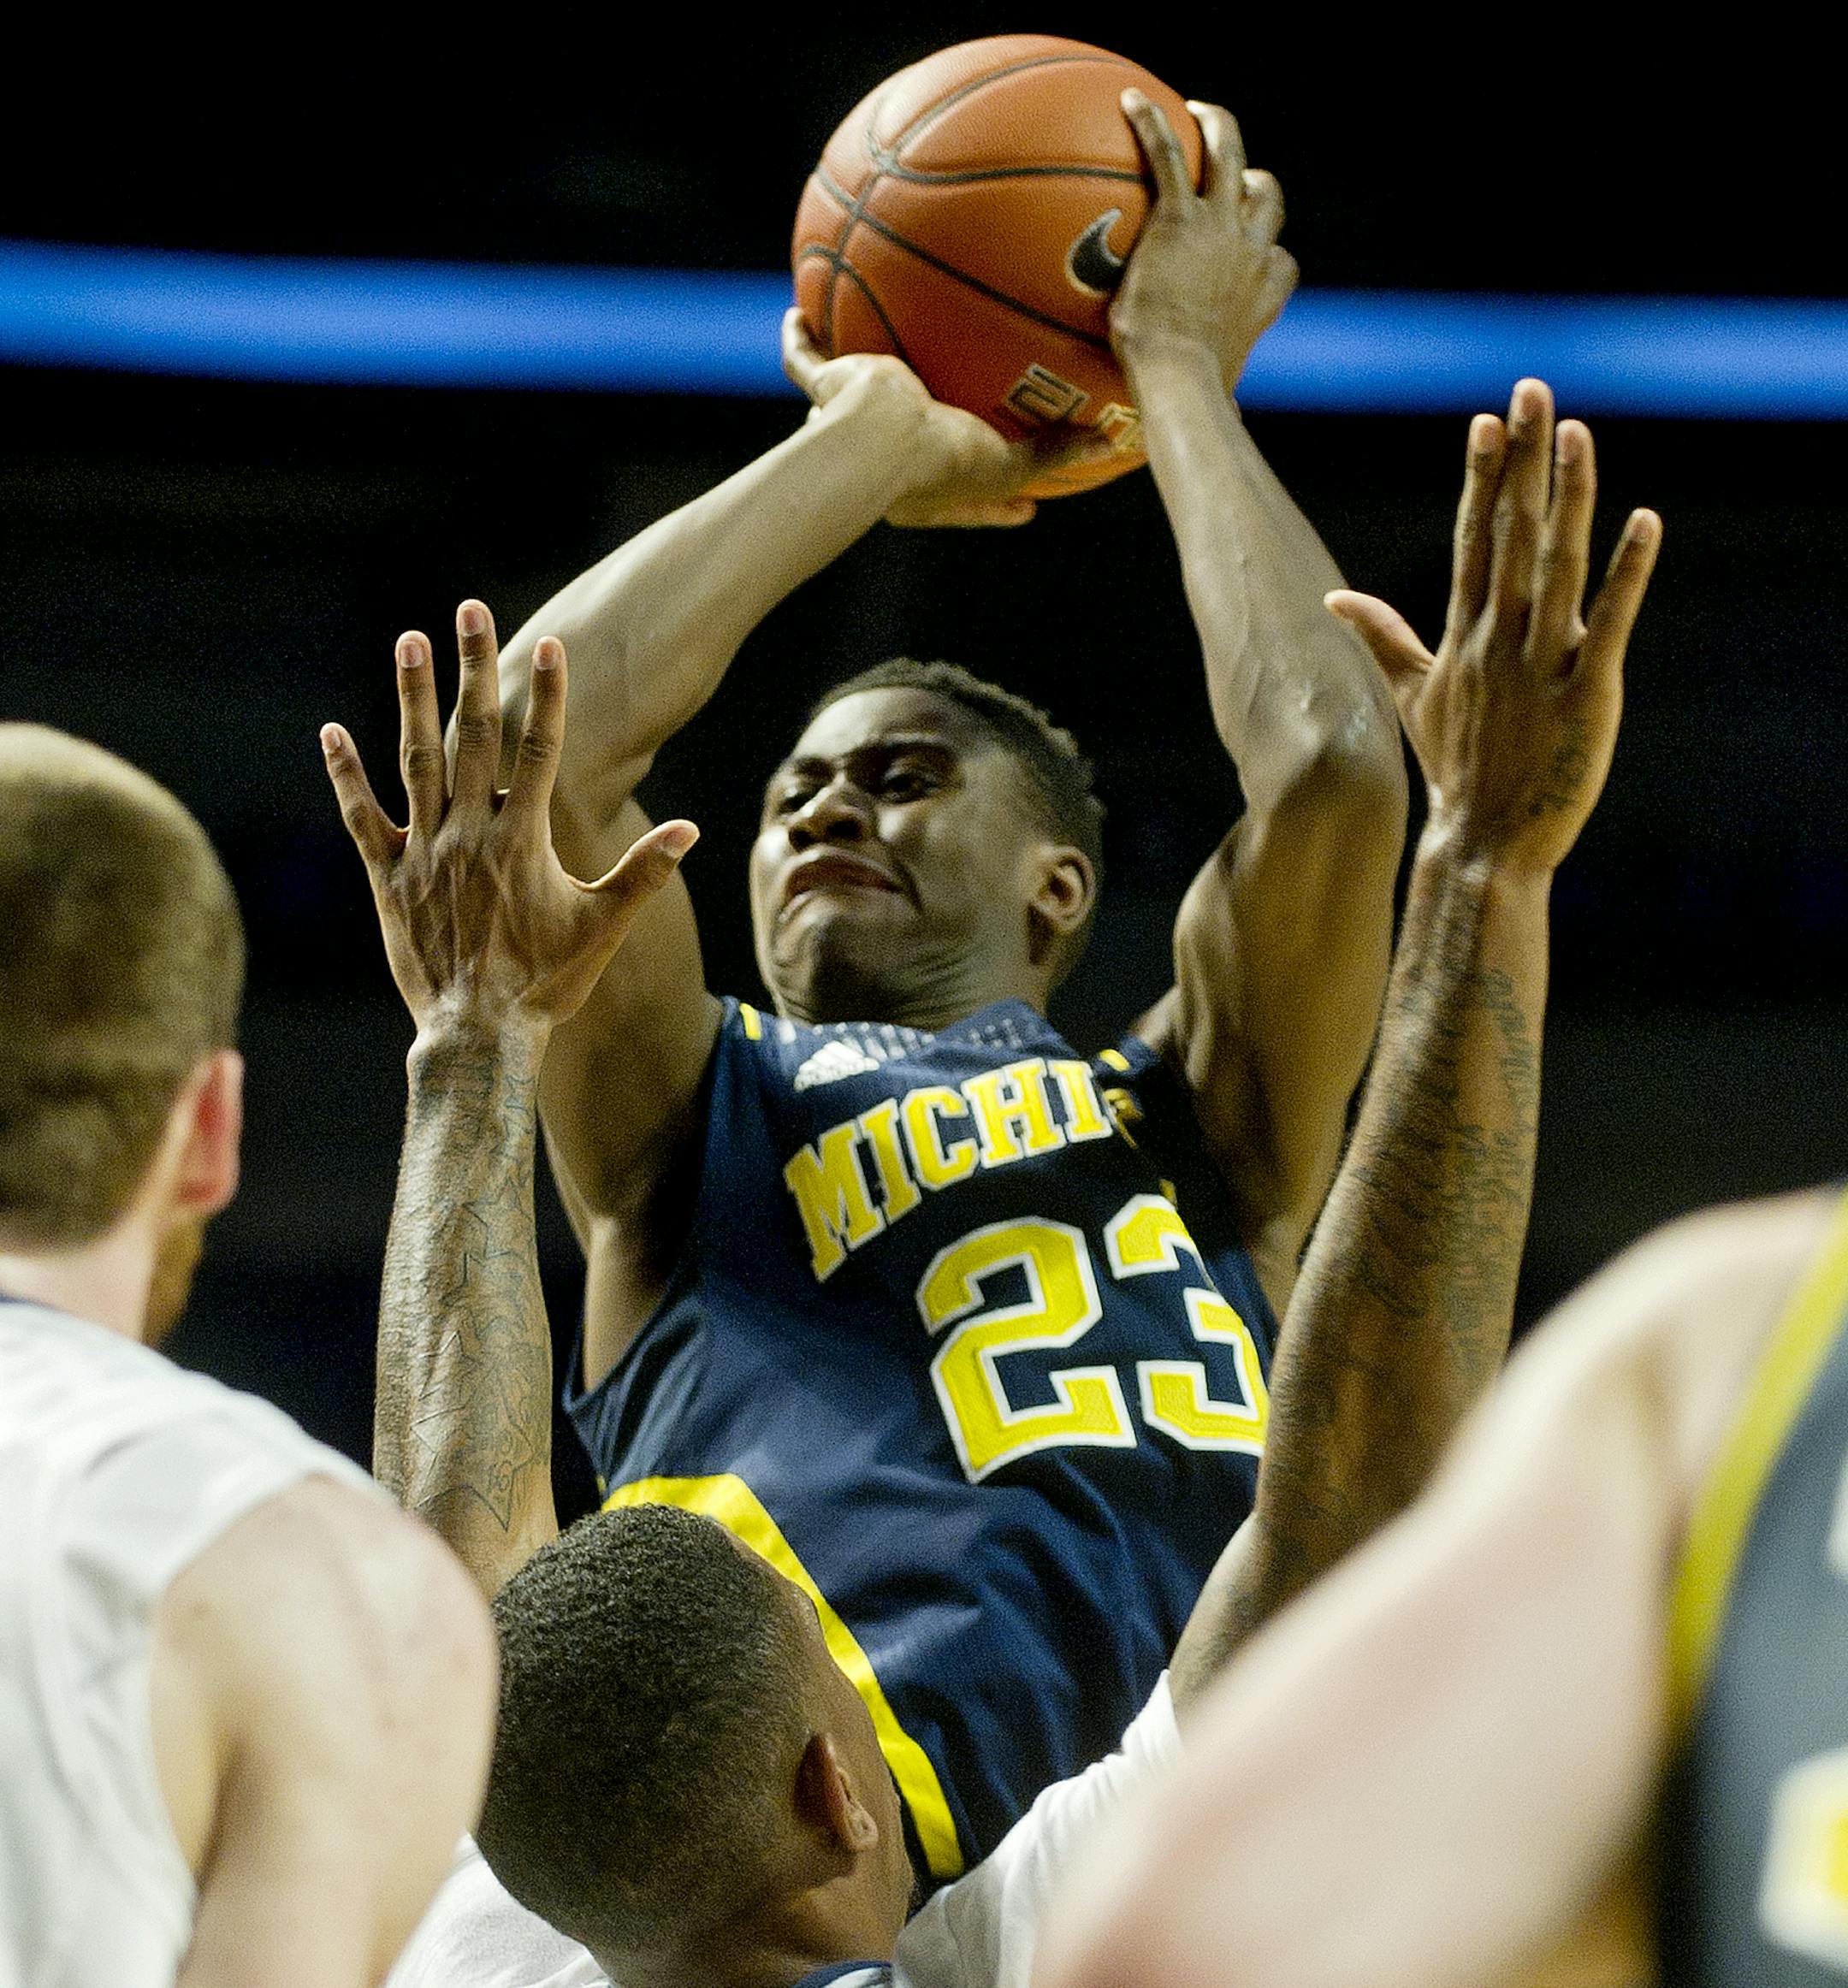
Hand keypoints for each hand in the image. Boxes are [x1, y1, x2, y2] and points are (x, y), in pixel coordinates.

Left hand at [321, 600, 696, 1039]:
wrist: (477, 1035)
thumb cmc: (547, 984)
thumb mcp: (604, 927)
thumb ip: (643, 873)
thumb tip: (691, 831)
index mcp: (522, 839)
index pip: (538, 751)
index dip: (545, 695)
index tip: (548, 644)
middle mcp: (469, 833)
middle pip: (473, 734)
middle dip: (473, 669)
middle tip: (469, 610)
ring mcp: (423, 851)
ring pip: (415, 759)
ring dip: (411, 698)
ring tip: (408, 640)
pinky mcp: (388, 877)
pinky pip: (361, 816)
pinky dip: (345, 774)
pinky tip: (332, 731)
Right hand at [782, 308, 1109, 527]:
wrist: (877, 440)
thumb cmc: (937, 462)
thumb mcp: (1003, 463)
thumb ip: (1053, 451)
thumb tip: (1108, 442)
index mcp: (933, 492)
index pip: (973, 506)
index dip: (999, 510)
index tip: (1029, 509)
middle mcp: (889, 460)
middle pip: (912, 450)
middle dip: (927, 442)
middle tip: (952, 423)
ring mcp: (852, 423)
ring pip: (853, 405)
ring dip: (856, 386)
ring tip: (869, 363)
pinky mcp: (829, 389)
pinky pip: (804, 362)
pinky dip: (799, 340)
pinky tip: (798, 312)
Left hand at [1111, 94, 1296, 396]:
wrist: (1178, 379)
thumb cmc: (1193, 398)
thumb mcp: (1219, 395)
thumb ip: (1226, 400)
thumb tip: (1229, 426)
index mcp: (1265, 290)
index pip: (1278, 258)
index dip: (1266, 249)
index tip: (1248, 249)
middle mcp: (1252, 250)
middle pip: (1266, 194)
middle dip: (1252, 173)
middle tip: (1227, 162)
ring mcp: (1219, 229)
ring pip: (1229, 154)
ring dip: (1216, 128)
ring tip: (1196, 112)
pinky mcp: (1179, 219)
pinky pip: (1167, 156)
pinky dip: (1152, 124)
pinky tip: (1129, 101)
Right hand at [1327, 380, 1661, 876]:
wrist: (1484, 844)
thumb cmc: (1456, 772)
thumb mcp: (1413, 699)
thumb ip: (1383, 640)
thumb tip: (1334, 599)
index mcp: (1464, 636)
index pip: (1472, 541)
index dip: (1480, 478)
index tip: (1487, 420)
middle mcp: (1499, 639)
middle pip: (1511, 534)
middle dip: (1521, 462)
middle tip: (1531, 391)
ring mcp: (1541, 665)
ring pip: (1555, 566)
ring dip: (1567, 497)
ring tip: (1577, 433)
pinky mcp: (1588, 693)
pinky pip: (1610, 623)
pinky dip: (1626, 573)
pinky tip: (1645, 521)